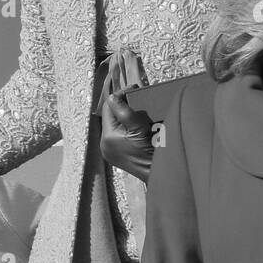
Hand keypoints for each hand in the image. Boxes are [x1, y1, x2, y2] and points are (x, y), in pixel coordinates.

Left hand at [98, 48, 153, 180]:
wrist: (157, 173)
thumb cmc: (151, 152)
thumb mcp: (140, 129)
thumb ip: (125, 112)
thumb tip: (113, 96)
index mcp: (108, 136)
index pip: (108, 108)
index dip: (120, 96)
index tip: (134, 88)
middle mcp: (105, 144)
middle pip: (110, 115)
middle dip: (123, 105)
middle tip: (137, 96)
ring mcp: (109, 150)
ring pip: (114, 124)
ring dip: (125, 115)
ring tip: (138, 108)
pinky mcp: (116, 154)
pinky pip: (118, 134)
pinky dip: (126, 126)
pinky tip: (136, 123)